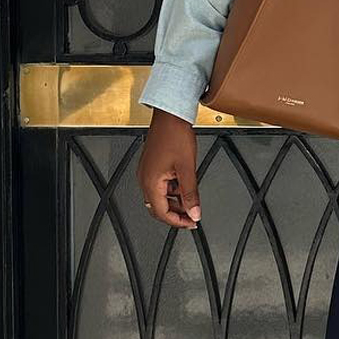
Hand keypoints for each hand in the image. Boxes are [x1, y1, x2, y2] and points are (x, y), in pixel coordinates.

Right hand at [138, 109, 201, 228]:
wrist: (170, 116)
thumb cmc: (175, 135)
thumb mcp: (187, 168)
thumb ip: (191, 194)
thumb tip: (194, 212)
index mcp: (150, 182)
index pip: (161, 212)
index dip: (178, 221)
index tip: (191, 223)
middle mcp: (144, 178)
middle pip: (158, 207)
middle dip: (176, 214)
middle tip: (192, 216)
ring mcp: (147, 172)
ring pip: (160, 196)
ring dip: (175, 201)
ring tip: (191, 201)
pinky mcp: (152, 166)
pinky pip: (160, 185)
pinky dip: (172, 190)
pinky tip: (184, 186)